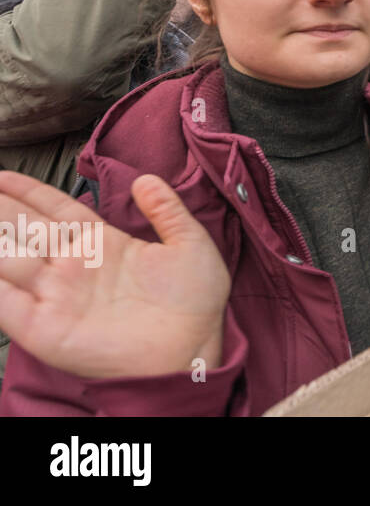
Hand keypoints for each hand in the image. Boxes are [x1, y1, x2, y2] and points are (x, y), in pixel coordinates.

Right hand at [0, 172, 229, 378]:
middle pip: (25, 228)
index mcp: (103, 244)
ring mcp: (55, 296)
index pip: (56, 210)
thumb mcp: (190, 245)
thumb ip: (168, 210)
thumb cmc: (195, 302)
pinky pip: (5, 302)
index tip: (3, 174)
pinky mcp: (44, 328)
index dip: (29, 191)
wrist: (191, 349)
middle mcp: (72, 267)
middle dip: (1, 208)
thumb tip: (146, 179)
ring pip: (7, 258)